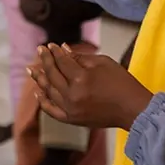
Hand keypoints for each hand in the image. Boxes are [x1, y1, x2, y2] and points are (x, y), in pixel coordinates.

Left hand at [29, 43, 153, 128]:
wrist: (132, 109)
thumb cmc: (122, 83)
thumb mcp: (104, 63)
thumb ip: (81, 57)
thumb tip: (63, 49)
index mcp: (81, 78)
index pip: (62, 62)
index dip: (55, 52)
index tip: (50, 45)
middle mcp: (72, 94)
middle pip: (52, 75)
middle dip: (45, 61)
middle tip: (39, 50)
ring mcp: (70, 109)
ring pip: (49, 91)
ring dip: (39, 79)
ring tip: (31, 69)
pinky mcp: (72, 120)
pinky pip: (51, 110)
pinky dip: (43, 101)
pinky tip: (38, 91)